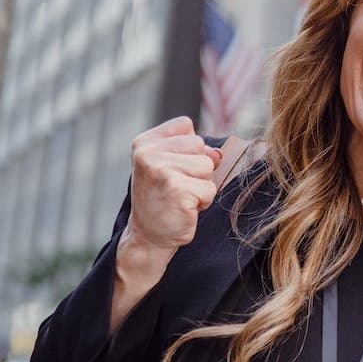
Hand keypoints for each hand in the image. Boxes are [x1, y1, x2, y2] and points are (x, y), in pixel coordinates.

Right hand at [124, 115, 222, 256]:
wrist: (148, 236)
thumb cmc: (163, 198)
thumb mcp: (172, 166)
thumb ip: (194, 151)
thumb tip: (217, 155)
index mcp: (144, 142)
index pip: (185, 125)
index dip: (188, 149)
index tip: (171, 169)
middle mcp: (148, 153)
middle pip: (200, 146)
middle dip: (197, 169)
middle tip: (177, 187)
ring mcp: (161, 171)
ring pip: (208, 166)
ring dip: (201, 186)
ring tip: (181, 197)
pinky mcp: (177, 190)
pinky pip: (210, 189)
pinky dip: (203, 202)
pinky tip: (183, 208)